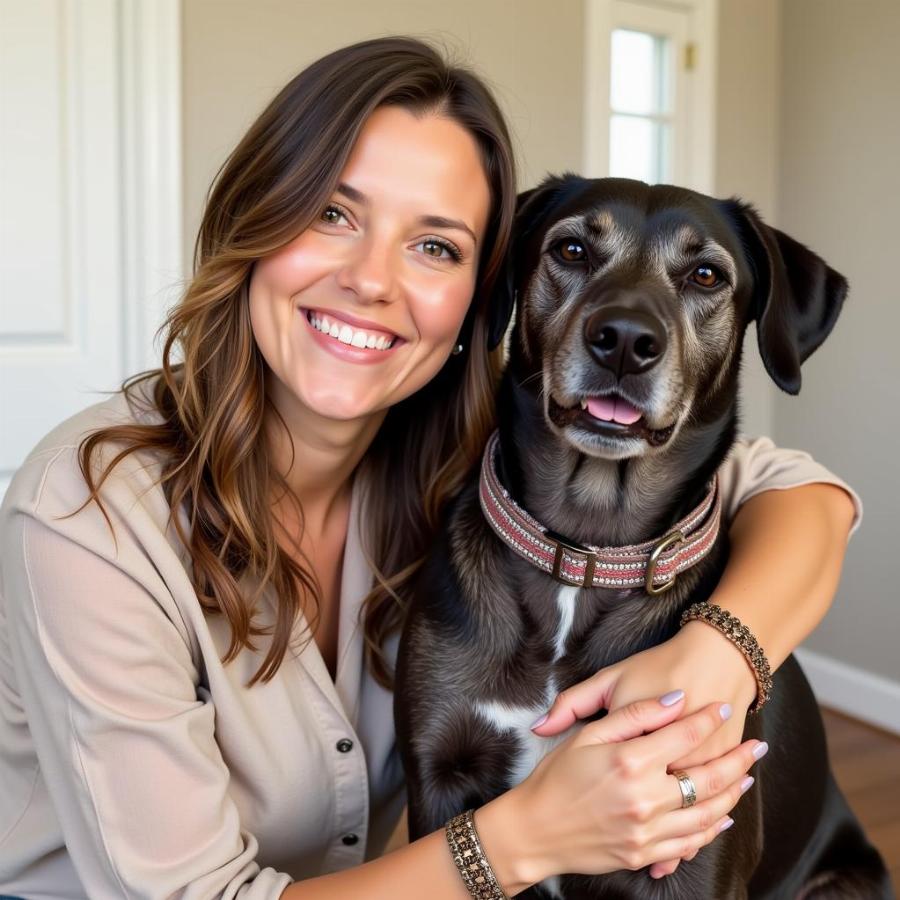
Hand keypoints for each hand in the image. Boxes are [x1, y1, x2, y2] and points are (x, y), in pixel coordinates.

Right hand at [476, 692, 763, 889]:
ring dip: (732, 794)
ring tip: (747, 777)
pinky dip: (711, 828)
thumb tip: (673, 700)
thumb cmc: (555, 777)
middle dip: (737, 760)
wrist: (533, 830)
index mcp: (630, 761)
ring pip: (707, 813)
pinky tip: (723, 816)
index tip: (723, 707)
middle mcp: (645, 797)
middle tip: (758, 747)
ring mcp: (647, 829)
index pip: (683, 735)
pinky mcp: (644, 853)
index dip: (707, 719)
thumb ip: (632, 717)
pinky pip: (689, 841)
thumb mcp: (587, 736)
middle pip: (707, 777)